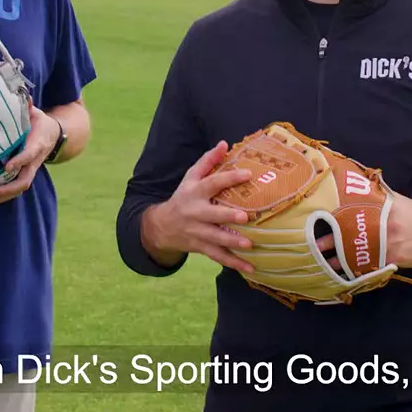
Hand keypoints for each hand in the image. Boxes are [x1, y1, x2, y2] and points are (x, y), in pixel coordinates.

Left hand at [0, 103, 61, 205]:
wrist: (55, 135)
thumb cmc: (39, 122)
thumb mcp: (36, 113)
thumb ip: (27, 107)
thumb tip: (22, 95)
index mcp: (37, 143)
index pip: (29, 154)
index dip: (19, 161)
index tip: (7, 167)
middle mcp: (35, 160)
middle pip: (25, 179)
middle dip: (8, 188)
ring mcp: (30, 169)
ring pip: (20, 187)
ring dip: (4, 196)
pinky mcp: (25, 174)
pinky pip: (16, 188)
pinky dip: (3, 195)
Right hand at [141, 141, 255, 273]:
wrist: (162, 226)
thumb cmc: (184, 197)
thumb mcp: (191, 177)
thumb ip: (208, 161)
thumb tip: (224, 143)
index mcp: (195, 192)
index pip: (212, 182)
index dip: (229, 178)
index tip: (247, 174)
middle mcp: (195, 212)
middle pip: (212, 214)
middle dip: (227, 216)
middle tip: (245, 217)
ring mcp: (197, 232)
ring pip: (215, 238)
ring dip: (231, 242)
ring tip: (249, 244)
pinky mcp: (200, 247)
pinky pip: (218, 256)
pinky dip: (233, 263)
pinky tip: (250, 267)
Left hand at [315, 193, 411, 269]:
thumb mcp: (394, 199)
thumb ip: (374, 194)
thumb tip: (353, 181)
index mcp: (380, 207)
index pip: (352, 211)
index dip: (334, 217)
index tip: (317, 219)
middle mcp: (382, 225)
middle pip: (351, 234)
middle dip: (331, 241)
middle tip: (313, 246)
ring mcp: (387, 244)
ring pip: (358, 253)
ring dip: (339, 260)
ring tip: (322, 264)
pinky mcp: (393, 260)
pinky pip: (371, 266)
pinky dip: (357, 270)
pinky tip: (344, 274)